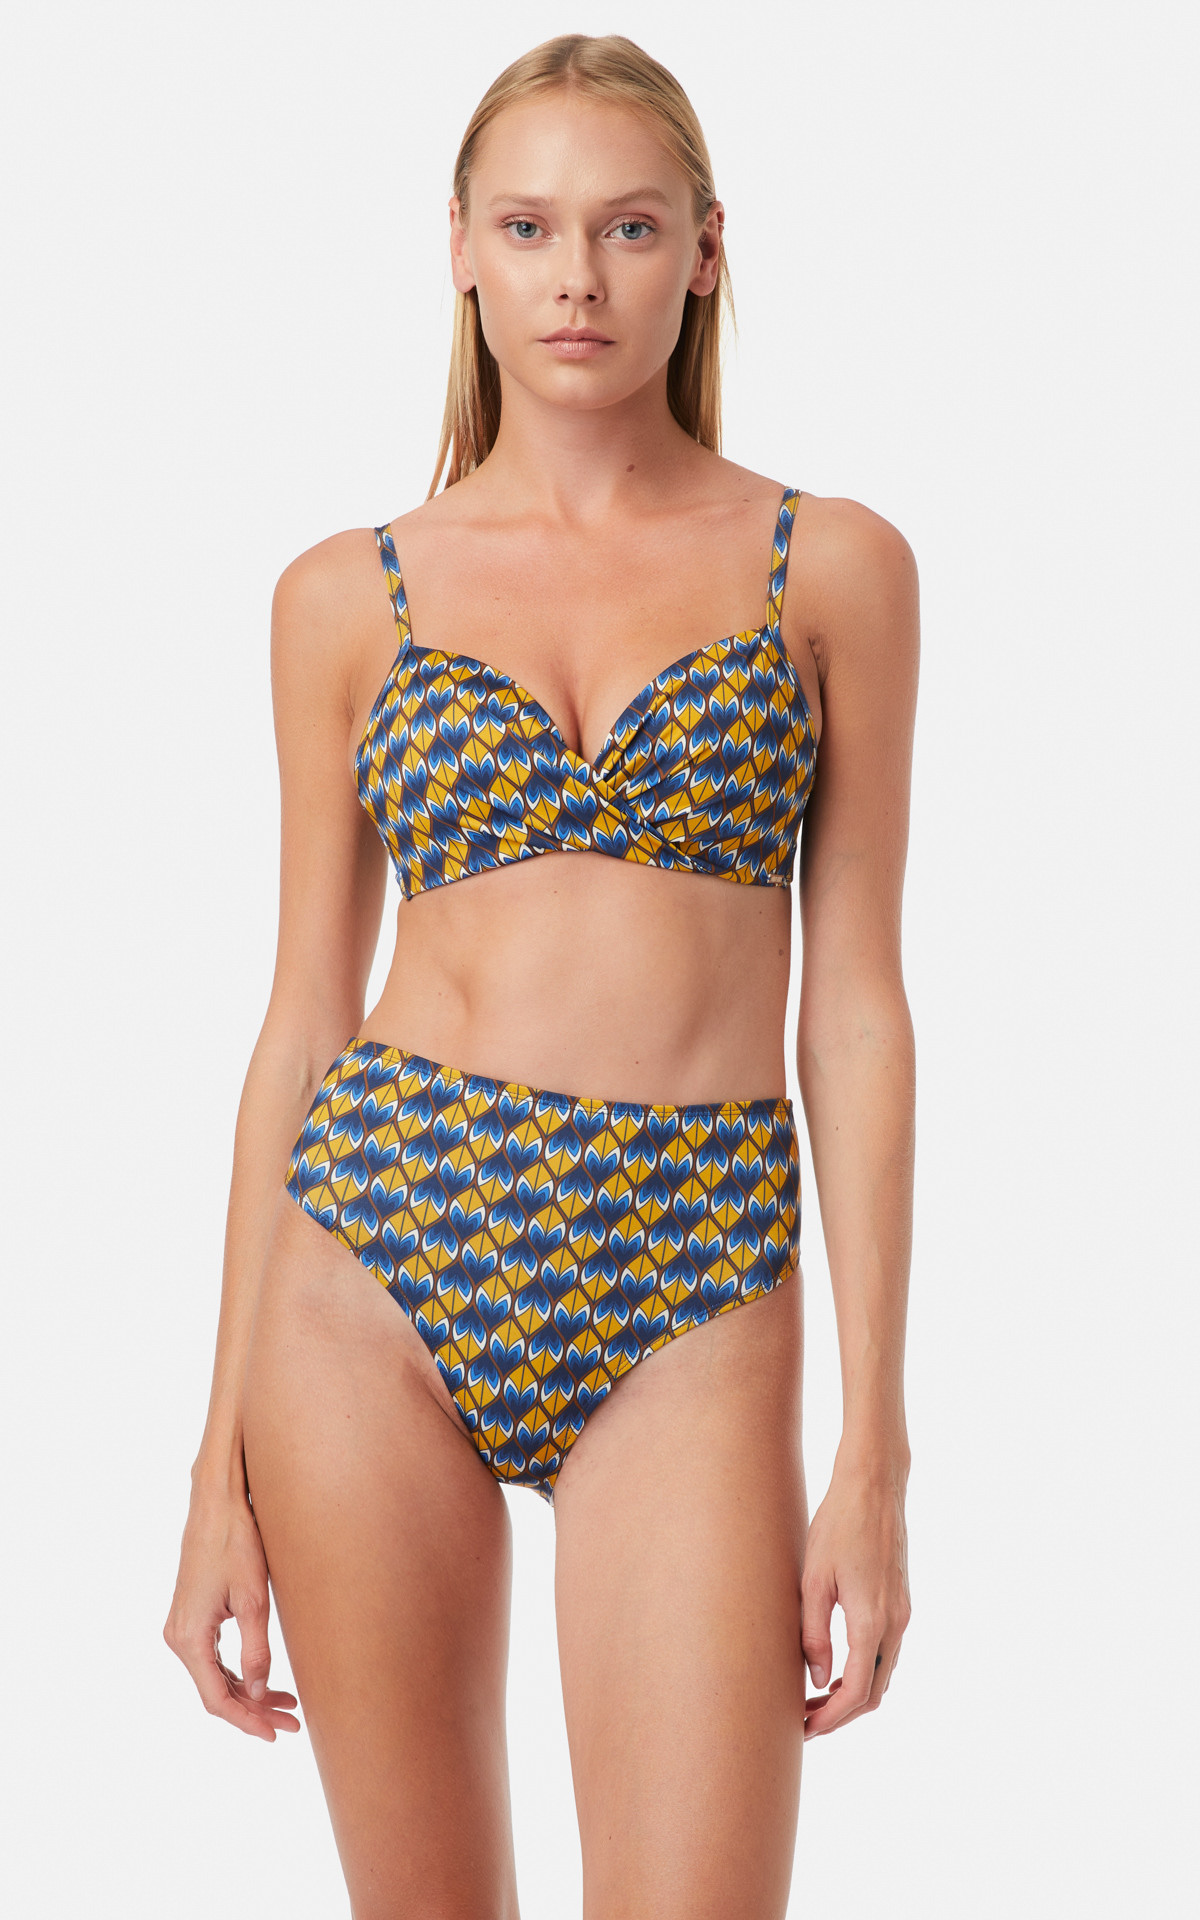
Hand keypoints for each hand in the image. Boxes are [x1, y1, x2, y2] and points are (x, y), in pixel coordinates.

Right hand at [164, 1477, 299, 1741]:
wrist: (217, 1502)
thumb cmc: (236, 1543)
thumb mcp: (252, 1600)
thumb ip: (256, 1651)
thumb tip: (259, 1694)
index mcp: (189, 1638)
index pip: (217, 1699)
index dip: (247, 1721)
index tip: (275, 1734)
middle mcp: (179, 1637)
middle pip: (216, 1691)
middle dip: (254, 1710)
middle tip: (292, 1723)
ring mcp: (182, 1627)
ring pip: (216, 1676)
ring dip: (249, 1693)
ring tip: (287, 1704)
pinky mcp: (192, 1616)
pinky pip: (214, 1657)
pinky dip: (239, 1672)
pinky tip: (265, 1680)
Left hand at [800, 1457, 910, 1737]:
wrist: (875, 1486)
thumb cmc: (838, 1525)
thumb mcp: (813, 1578)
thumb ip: (814, 1632)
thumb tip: (818, 1680)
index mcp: (872, 1621)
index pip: (857, 1692)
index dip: (832, 1719)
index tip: (806, 1729)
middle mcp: (895, 1623)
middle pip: (875, 1691)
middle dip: (842, 1713)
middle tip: (806, 1719)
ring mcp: (902, 1612)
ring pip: (883, 1673)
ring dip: (854, 1693)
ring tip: (815, 1697)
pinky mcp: (901, 1600)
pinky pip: (886, 1651)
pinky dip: (864, 1670)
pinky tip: (836, 1665)